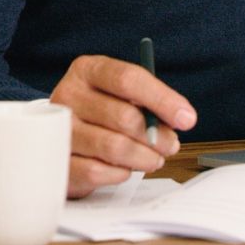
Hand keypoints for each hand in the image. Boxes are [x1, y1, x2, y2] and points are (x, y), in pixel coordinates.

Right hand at [50, 55, 197, 198]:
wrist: (59, 136)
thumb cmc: (100, 114)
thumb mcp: (122, 96)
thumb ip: (149, 104)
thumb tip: (179, 120)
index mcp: (87, 70)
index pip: (128, 79)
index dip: (162, 99)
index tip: (187, 118)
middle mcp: (68, 95)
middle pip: (124, 116)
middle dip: (157, 136)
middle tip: (170, 145)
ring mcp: (59, 129)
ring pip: (114, 147)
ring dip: (143, 157)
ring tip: (153, 159)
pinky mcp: (58, 161)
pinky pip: (98, 171)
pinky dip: (120, 173)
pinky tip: (124, 169)